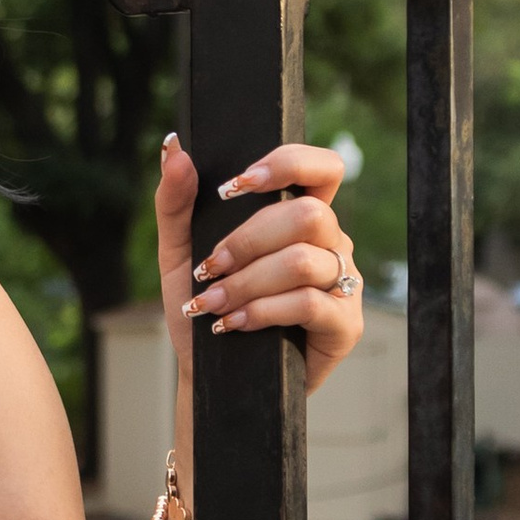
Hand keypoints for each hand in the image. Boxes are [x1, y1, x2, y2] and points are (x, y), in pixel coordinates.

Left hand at [173, 138, 362, 396]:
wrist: (210, 372)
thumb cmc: (204, 303)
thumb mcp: (178, 251)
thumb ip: (176, 200)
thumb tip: (175, 148)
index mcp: (299, 214)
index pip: (322, 167)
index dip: (288, 164)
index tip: (237, 183)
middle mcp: (330, 242)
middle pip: (307, 215)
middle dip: (248, 241)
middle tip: (211, 266)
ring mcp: (342, 283)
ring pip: (305, 262)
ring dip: (248, 283)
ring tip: (214, 303)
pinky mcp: (344, 325)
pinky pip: (309, 303)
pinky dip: (263, 311)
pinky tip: (236, 323)